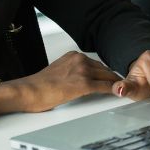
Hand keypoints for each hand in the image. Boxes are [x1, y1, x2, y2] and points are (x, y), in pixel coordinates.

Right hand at [0, 51, 121, 115]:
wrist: (29, 91)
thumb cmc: (39, 86)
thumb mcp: (58, 71)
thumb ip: (71, 71)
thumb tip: (78, 79)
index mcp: (73, 56)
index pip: (96, 64)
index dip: (104, 73)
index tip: (110, 78)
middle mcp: (79, 60)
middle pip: (103, 69)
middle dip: (111, 78)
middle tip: (120, 85)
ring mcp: (82, 71)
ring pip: (106, 77)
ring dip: (114, 84)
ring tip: (121, 89)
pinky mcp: (83, 84)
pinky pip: (104, 87)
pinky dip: (113, 90)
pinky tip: (117, 93)